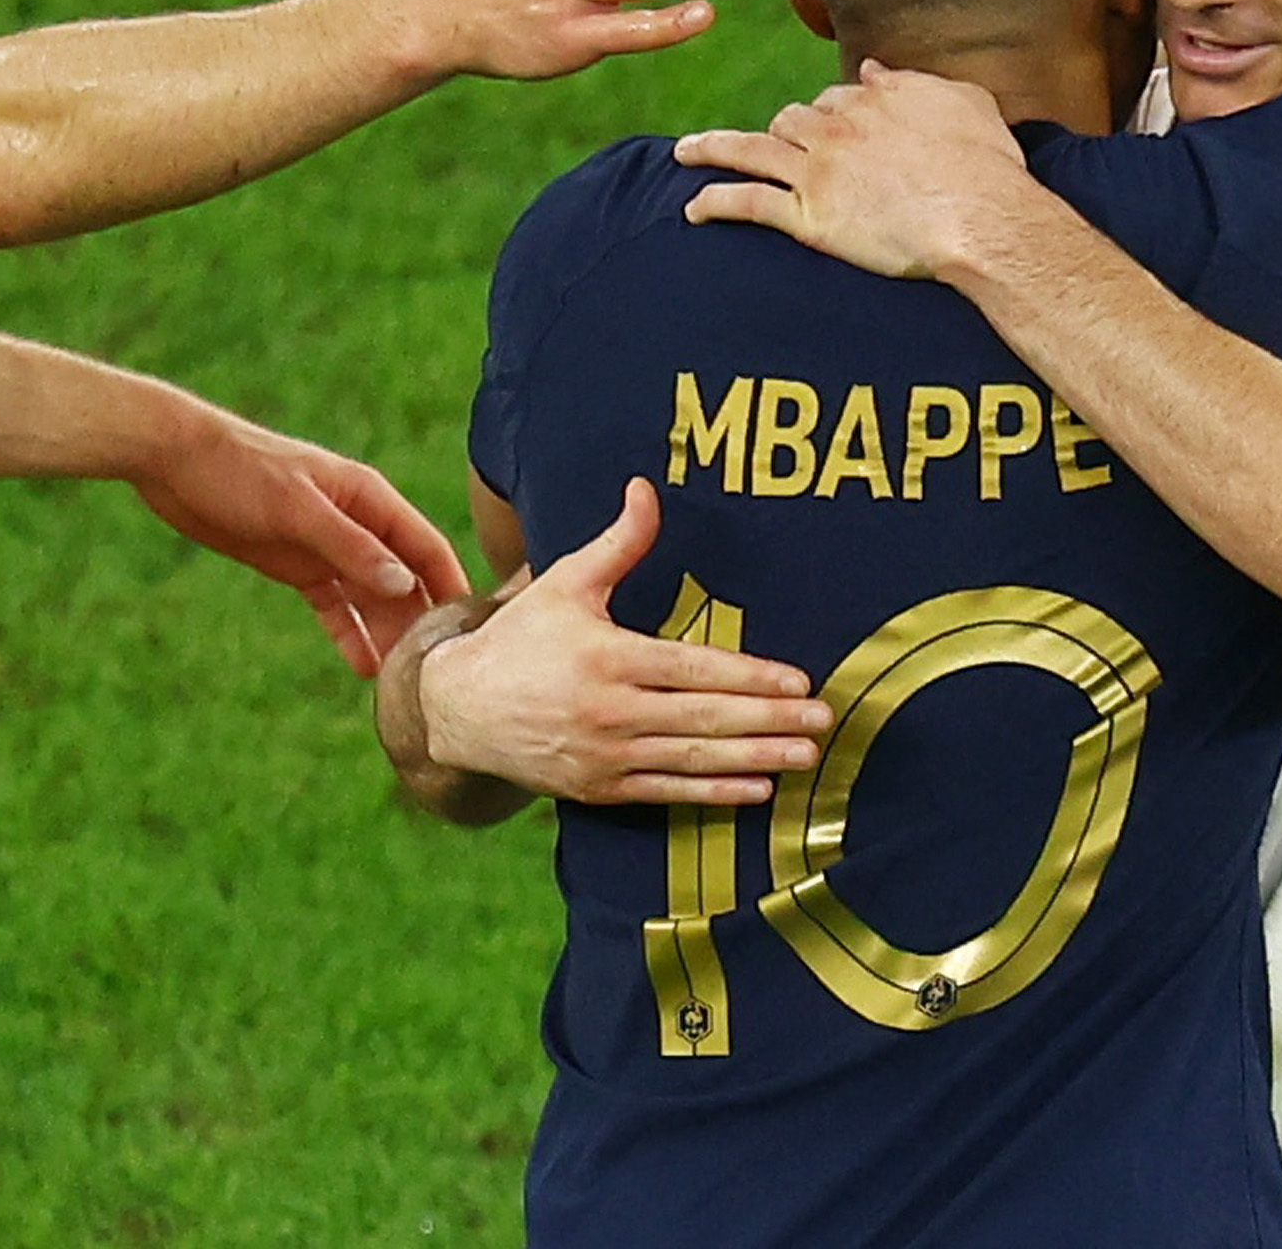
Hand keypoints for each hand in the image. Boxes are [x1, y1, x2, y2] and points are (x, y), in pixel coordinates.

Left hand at [130, 410, 470, 676]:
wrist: (174, 460)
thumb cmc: (241, 470)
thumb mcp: (298, 508)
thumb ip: (352, 547)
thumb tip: (403, 585)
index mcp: (370, 500)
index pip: (426, 547)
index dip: (450, 583)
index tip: (470, 627)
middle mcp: (359, 525)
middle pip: (403, 578)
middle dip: (419, 619)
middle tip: (431, 668)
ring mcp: (328, 548)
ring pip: (371, 598)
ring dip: (386, 633)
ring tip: (399, 678)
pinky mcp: (297, 566)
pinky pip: (334, 606)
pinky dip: (349, 633)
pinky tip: (362, 665)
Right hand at [415, 478, 830, 806]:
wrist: (457, 710)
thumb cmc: (521, 638)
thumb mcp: (565, 583)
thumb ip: (618, 543)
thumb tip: (647, 488)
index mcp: (608, 657)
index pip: (694, 669)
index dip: (750, 677)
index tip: (798, 681)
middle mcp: (610, 711)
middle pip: (705, 718)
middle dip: (770, 720)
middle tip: (823, 722)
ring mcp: (606, 756)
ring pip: (694, 760)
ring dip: (755, 759)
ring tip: (806, 758)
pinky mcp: (600, 788)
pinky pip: (668, 792)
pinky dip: (714, 792)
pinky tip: (757, 789)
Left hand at [674, 60, 1029, 278]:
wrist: (983, 216)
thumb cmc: (986, 164)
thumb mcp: (964, 101)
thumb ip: (915, 82)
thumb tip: (877, 69)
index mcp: (873, 98)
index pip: (836, 96)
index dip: (832, 113)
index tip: (832, 128)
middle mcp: (837, 127)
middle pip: (791, 118)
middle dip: (781, 130)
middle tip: (776, 148)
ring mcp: (818, 172)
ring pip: (752, 149)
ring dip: (714, 147)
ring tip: (686, 152)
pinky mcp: (808, 217)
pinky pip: (748, 203)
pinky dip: (716, 201)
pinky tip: (693, 207)